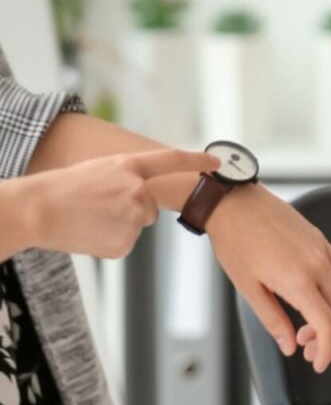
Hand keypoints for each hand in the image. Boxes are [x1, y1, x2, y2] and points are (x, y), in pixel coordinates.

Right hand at [8, 149, 218, 258]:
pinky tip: (89, 233)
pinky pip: (124, 243)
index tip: (218, 163)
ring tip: (89, 218)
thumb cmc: (62, 189)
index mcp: (129, 167)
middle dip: (131, 208)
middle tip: (98, 206)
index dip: (197, 161)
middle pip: (150, 207)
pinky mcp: (126, 242)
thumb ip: (127, 178)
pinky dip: (109, 241)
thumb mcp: (99, 170)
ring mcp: (134, 217)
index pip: (171, 161)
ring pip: (136, 226)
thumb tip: (144, 195)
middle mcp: (138, 190)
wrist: (37, 211)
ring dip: (117, 225)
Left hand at [206, 186, 330, 371]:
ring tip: (307, 326)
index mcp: (299, 281)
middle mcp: (317, 265)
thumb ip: (273, 320)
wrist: (234, 203)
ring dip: (330, 315)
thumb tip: (289, 346)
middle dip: (328, 337)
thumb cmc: (235, 243)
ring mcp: (322, 250)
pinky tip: (314, 297)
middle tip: (307, 350)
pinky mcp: (320, 240)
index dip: (328, 350)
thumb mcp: (248, 289)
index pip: (327, 325)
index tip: (319, 364)